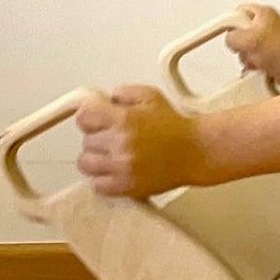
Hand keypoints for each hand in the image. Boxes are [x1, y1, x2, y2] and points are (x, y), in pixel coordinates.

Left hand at [75, 86, 205, 198]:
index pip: (83, 117)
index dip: (90, 118)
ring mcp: (122, 166)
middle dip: (98, 138)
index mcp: (124, 118)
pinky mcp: (126, 186)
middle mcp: (120, 142)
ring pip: (85, 163)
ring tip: (111, 156)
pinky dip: (102, 179)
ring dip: (96, 159)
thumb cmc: (174, 125)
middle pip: (85, 141)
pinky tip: (115, 171)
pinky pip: (96, 185)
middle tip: (114, 139)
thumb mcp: (151, 96)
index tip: (98, 121)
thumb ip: (124, 92)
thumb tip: (105, 100)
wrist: (196, 151)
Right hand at [226, 4, 279, 81]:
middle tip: (248, 48)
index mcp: (263, 13)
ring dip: (248, 57)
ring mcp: (269, 41)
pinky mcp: (271, 54)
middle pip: (240, 33)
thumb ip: (233, 36)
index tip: (225, 32)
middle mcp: (266, 25)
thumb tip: (230, 40)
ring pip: (246, 49)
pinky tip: (260, 66)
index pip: (238, 12)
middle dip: (240, 45)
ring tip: (257, 59)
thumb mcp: (249, 40)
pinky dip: (254, 64)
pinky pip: (254, 59)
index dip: (230, 22)